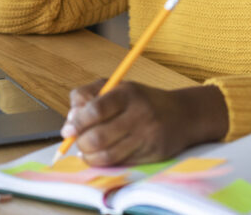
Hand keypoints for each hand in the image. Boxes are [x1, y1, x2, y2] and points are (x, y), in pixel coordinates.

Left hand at [61, 80, 228, 165]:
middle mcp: (139, 115)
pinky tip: (100, 156)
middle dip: (80, 142)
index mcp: (127, 93)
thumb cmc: (142, 100)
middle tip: (76, 141)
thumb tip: (70, 120)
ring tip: (85, 151)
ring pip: (107, 155)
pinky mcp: (152, 155)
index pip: (96, 110)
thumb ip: (89, 96)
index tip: (68, 129)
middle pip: (98, 137)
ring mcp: (146, 137)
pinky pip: (120, 163)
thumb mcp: (117, 87)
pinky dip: (104, 163)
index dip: (77, 122)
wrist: (182, 115)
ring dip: (89, 156)